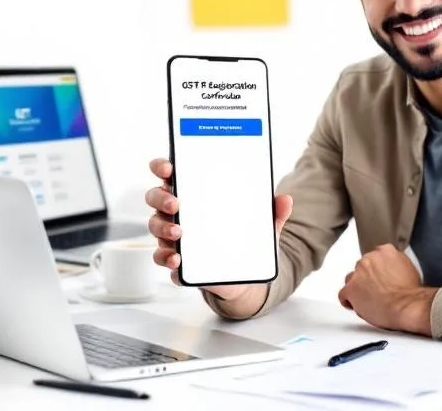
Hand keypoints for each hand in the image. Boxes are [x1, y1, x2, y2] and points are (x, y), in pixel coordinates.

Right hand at [145, 157, 292, 303]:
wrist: (242, 275)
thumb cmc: (241, 237)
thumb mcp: (260, 225)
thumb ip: (272, 212)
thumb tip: (286, 200)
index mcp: (193, 193)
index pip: (169, 173)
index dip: (163, 166)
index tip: (169, 166)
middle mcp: (176, 212)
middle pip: (155, 198)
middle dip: (161, 198)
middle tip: (175, 203)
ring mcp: (172, 236)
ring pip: (155, 226)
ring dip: (163, 229)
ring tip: (179, 234)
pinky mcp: (175, 260)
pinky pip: (161, 257)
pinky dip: (166, 258)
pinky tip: (178, 259)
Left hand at [337, 244, 436, 334]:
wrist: (407, 305)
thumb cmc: (411, 291)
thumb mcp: (408, 267)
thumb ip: (395, 262)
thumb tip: (391, 267)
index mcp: (384, 251)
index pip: (375, 256)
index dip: (377, 269)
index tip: (380, 276)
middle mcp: (368, 259)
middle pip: (362, 267)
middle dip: (367, 278)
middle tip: (377, 290)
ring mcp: (357, 274)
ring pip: (351, 279)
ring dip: (357, 288)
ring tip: (368, 299)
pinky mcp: (350, 290)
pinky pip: (343, 294)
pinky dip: (348, 301)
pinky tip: (356, 306)